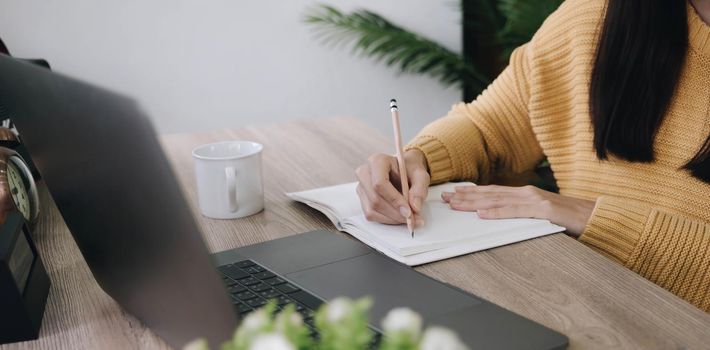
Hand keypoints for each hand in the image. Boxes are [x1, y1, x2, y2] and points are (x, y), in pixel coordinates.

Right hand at [355, 150, 429, 225]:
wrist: (405, 171)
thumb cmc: (410, 170)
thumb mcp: (421, 175)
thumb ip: (419, 189)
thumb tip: (415, 207)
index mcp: (377, 161)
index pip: (380, 183)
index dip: (394, 199)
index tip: (408, 211)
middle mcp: (365, 173)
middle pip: (375, 199)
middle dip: (395, 213)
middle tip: (412, 218)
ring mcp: (361, 187)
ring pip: (372, 209)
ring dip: (392, 218)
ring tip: (409, 218)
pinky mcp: (362, 199)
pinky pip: (371, 215)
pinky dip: (387, 220)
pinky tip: (399, 217)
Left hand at [442, 185, 595, 236]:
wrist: (599, 217)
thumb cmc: (571, 219)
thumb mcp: (541, 215)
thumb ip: (523, 215)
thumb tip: (501, 219)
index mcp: (525, 194)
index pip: (492, 193)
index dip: (471, 193)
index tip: (452, 194)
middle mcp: (527, 193)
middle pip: (489, 194)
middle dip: (465, 196)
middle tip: (444, 197)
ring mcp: (535, 200)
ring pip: (498, 201)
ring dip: (474, 203)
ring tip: (456, 204)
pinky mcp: (544, 211)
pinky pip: (516, 212)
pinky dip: (497, 213)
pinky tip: (482, 214)